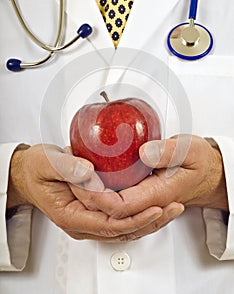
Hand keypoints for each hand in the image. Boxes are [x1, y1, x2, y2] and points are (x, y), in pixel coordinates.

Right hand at [7, 144, 164, 241]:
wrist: (28, 175)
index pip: (109, 222)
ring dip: (149, 220)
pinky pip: (120, 220)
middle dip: (150, 221)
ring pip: (124, 228)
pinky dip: (139, 215)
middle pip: (122, 230)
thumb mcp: (48, 162)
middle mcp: (82, 223)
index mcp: (71, 215)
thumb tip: (89, 172)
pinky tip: (154, 205)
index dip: (134, 216)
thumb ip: (68, 167)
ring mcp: (89, 221)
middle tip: (173, 208)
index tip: (154, 205)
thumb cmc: (36, 169)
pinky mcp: (94, 214)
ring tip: (171, 209)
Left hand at [72, 135, 227, 233]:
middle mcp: (148, 203)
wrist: (208, 173)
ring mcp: (143, 202)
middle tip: (70, 175)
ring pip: (111, 209)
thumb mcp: (189, 150)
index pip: (120, 206)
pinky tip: (91, 178)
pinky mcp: (140, 196)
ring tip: (74, 176)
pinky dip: (101, 193)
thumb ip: (168, 152)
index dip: (97, 197)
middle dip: (86, 196)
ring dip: (90, 195)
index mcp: (159, 194)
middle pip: (110, 212)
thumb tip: (144, 153)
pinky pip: (117, 201)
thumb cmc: (201, 162)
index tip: (82, 179)